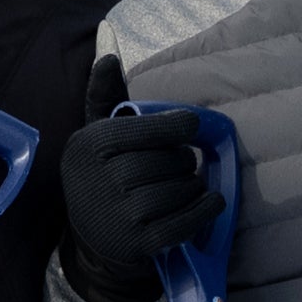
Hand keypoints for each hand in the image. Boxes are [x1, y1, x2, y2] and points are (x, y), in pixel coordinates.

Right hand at [53, 104, 219, 301]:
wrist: (91, 243)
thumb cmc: (102, 177)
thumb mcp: (96, 138)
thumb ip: (106, 97)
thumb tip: (109, 57)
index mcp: (89, 145)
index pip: (149, 127)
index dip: (178, 125)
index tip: (192, 126)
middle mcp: (99, 179)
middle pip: (168, 159)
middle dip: (184, 160)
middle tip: (184, 164)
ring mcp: (117, 215)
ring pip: (180, 189)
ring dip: (194, 185)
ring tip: (189, 184)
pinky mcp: (136, 244)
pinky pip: (185, 222)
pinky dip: (205, 210)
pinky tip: (211, 202)